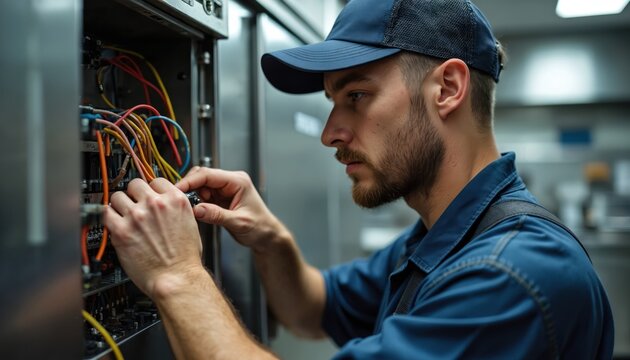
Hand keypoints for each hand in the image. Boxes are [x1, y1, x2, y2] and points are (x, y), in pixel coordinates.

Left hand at [103, 178, 203, 298]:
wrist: (176, 278)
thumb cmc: (185, 258)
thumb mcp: (190, 224)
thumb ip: (175, 209)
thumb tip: (164, 204)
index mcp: (175, 200)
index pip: (157, 180)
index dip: (151, 189)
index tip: (147, 196)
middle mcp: (155, 204)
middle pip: (135, 184)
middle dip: (134, 194)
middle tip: (134, 205)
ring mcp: (137, 216)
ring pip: (118, 196)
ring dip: (120, 205)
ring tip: (123, 215)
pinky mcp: (121, 230)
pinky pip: (106, 213)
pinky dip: (108, 216)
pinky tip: (114, 222)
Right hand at [175, 167, 285, 251]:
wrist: (267, 236)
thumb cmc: (261, 227)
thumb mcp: (238, 222)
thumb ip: (217, 215)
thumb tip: (197, 209)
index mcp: (238, 181)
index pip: (208, 174)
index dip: (190, 181)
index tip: (177, 190)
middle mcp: (231, 182)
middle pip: (201, 177)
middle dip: (189, 188)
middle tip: (179, 201)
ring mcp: (225, 190)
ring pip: (200, 186)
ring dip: (192, 196)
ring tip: (189, 209)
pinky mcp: (220, 198)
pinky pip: (203, 196)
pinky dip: (196, 202)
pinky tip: (195, 211)